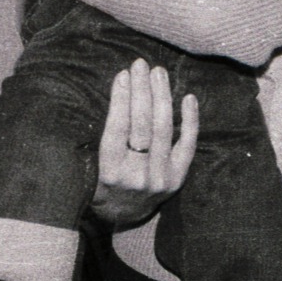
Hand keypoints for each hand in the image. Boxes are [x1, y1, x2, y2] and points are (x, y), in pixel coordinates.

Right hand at [89, 60, 198, 227]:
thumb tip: (116, 90)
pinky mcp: (177, 178)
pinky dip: (190, 121)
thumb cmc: (101, 181)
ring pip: (163, 129)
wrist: (124, 215)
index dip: (121, 99)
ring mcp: (160, 177)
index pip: (117, 127)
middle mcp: (136, 175)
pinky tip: (188, 97)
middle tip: (141, 65)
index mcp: (109, 171)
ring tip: (158, 73)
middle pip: (142, 124)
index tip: (123, 74)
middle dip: (141, 90)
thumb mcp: (90, 164)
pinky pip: (187, 145)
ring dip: (161, 96)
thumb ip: (99, 135)